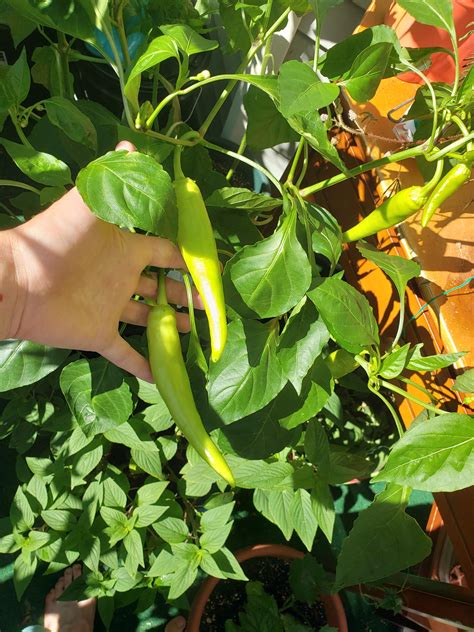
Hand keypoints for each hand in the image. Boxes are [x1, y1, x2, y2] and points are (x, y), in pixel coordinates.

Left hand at [3, 142, 201, 381]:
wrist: (20, 279)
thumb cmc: (58, 238)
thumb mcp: (88, 202)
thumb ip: (111, 176)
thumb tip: (130, 139)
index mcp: (126, 248)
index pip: (165, 253)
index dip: (188, 259)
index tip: (211, 268)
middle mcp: (122, 278)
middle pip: (161, 288)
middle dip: (186, 296)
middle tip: (211, 307)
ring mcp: (111, 308)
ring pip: (148, 319)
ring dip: (170, 326)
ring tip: (195, 332)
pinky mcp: (98, 334)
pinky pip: (123, 354)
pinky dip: (141, 365)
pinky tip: (161, 376)